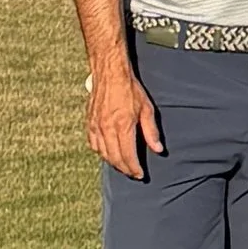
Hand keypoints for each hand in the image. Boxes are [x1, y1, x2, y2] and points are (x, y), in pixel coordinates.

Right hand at [88, 61, 163, 177]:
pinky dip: (101, 152)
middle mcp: (107, 129)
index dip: (134, 168)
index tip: (140, 175)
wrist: (110, 73)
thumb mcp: (146, 109)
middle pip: (115, 158)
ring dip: (113, 163)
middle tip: (133, 173)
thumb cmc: (130, 89)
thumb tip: (158, 149)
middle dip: (125, 169)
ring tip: (123, 166)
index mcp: (122, 126)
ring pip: (103, 154)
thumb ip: (151, 131)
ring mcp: (96, 126)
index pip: (128, 155)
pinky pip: (93, 144)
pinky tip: (107, 153)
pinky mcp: (89, 123)